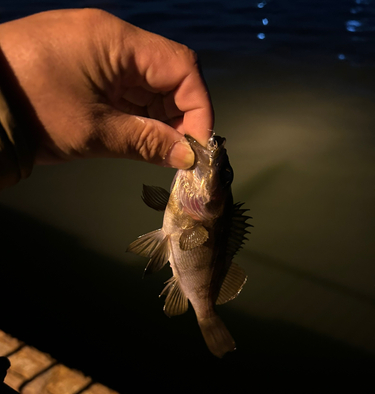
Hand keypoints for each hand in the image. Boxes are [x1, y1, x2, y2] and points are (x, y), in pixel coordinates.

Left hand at [0, 9, 213, 169]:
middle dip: (180, 116)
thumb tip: (187, 157)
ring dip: (160, 119)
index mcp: (116, 42)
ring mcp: (98, 54)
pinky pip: (126, 90)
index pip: (181, 66)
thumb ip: (147, 142)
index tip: (198, 144)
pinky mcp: (86, 70)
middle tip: (180, 154)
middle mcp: (111, 40)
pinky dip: (139, 115)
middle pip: (167, 74)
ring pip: (148, 85)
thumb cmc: (30, 110)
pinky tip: (141, 138)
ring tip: (161, 151)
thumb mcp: (94, 131)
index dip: (198, 106)